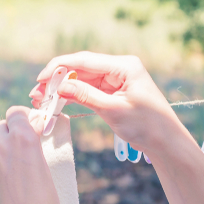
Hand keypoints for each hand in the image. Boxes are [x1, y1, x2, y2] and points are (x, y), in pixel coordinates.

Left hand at [0, 106, 59, 203]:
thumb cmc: (43, 203)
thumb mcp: (46, 166)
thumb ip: (33, 144)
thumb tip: (32, 129)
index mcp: (23, 137)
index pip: (16, 113)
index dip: (22, 119)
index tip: (28, 127)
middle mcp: (0, 143)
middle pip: (2, 127)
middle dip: (11, 135)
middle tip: (21, 152)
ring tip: (10, 169)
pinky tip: (1, 184)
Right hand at [30, 52, 185, 152]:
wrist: (166, 142)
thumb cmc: (147, 126)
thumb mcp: (113, 110)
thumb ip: (85, 96)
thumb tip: (59, 86)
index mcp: (124, 65)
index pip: (85, 60)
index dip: (59, 67)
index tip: (40, 79)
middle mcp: (119, 68)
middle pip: (81, 68)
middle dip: (58, 80)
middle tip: (37, 93)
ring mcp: (116, 80)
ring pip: (82, 80)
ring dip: (63, 90)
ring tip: (42, 100)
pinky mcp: (113, 93)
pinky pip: (88, 91)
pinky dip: (73, 97)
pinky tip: (57, 103)